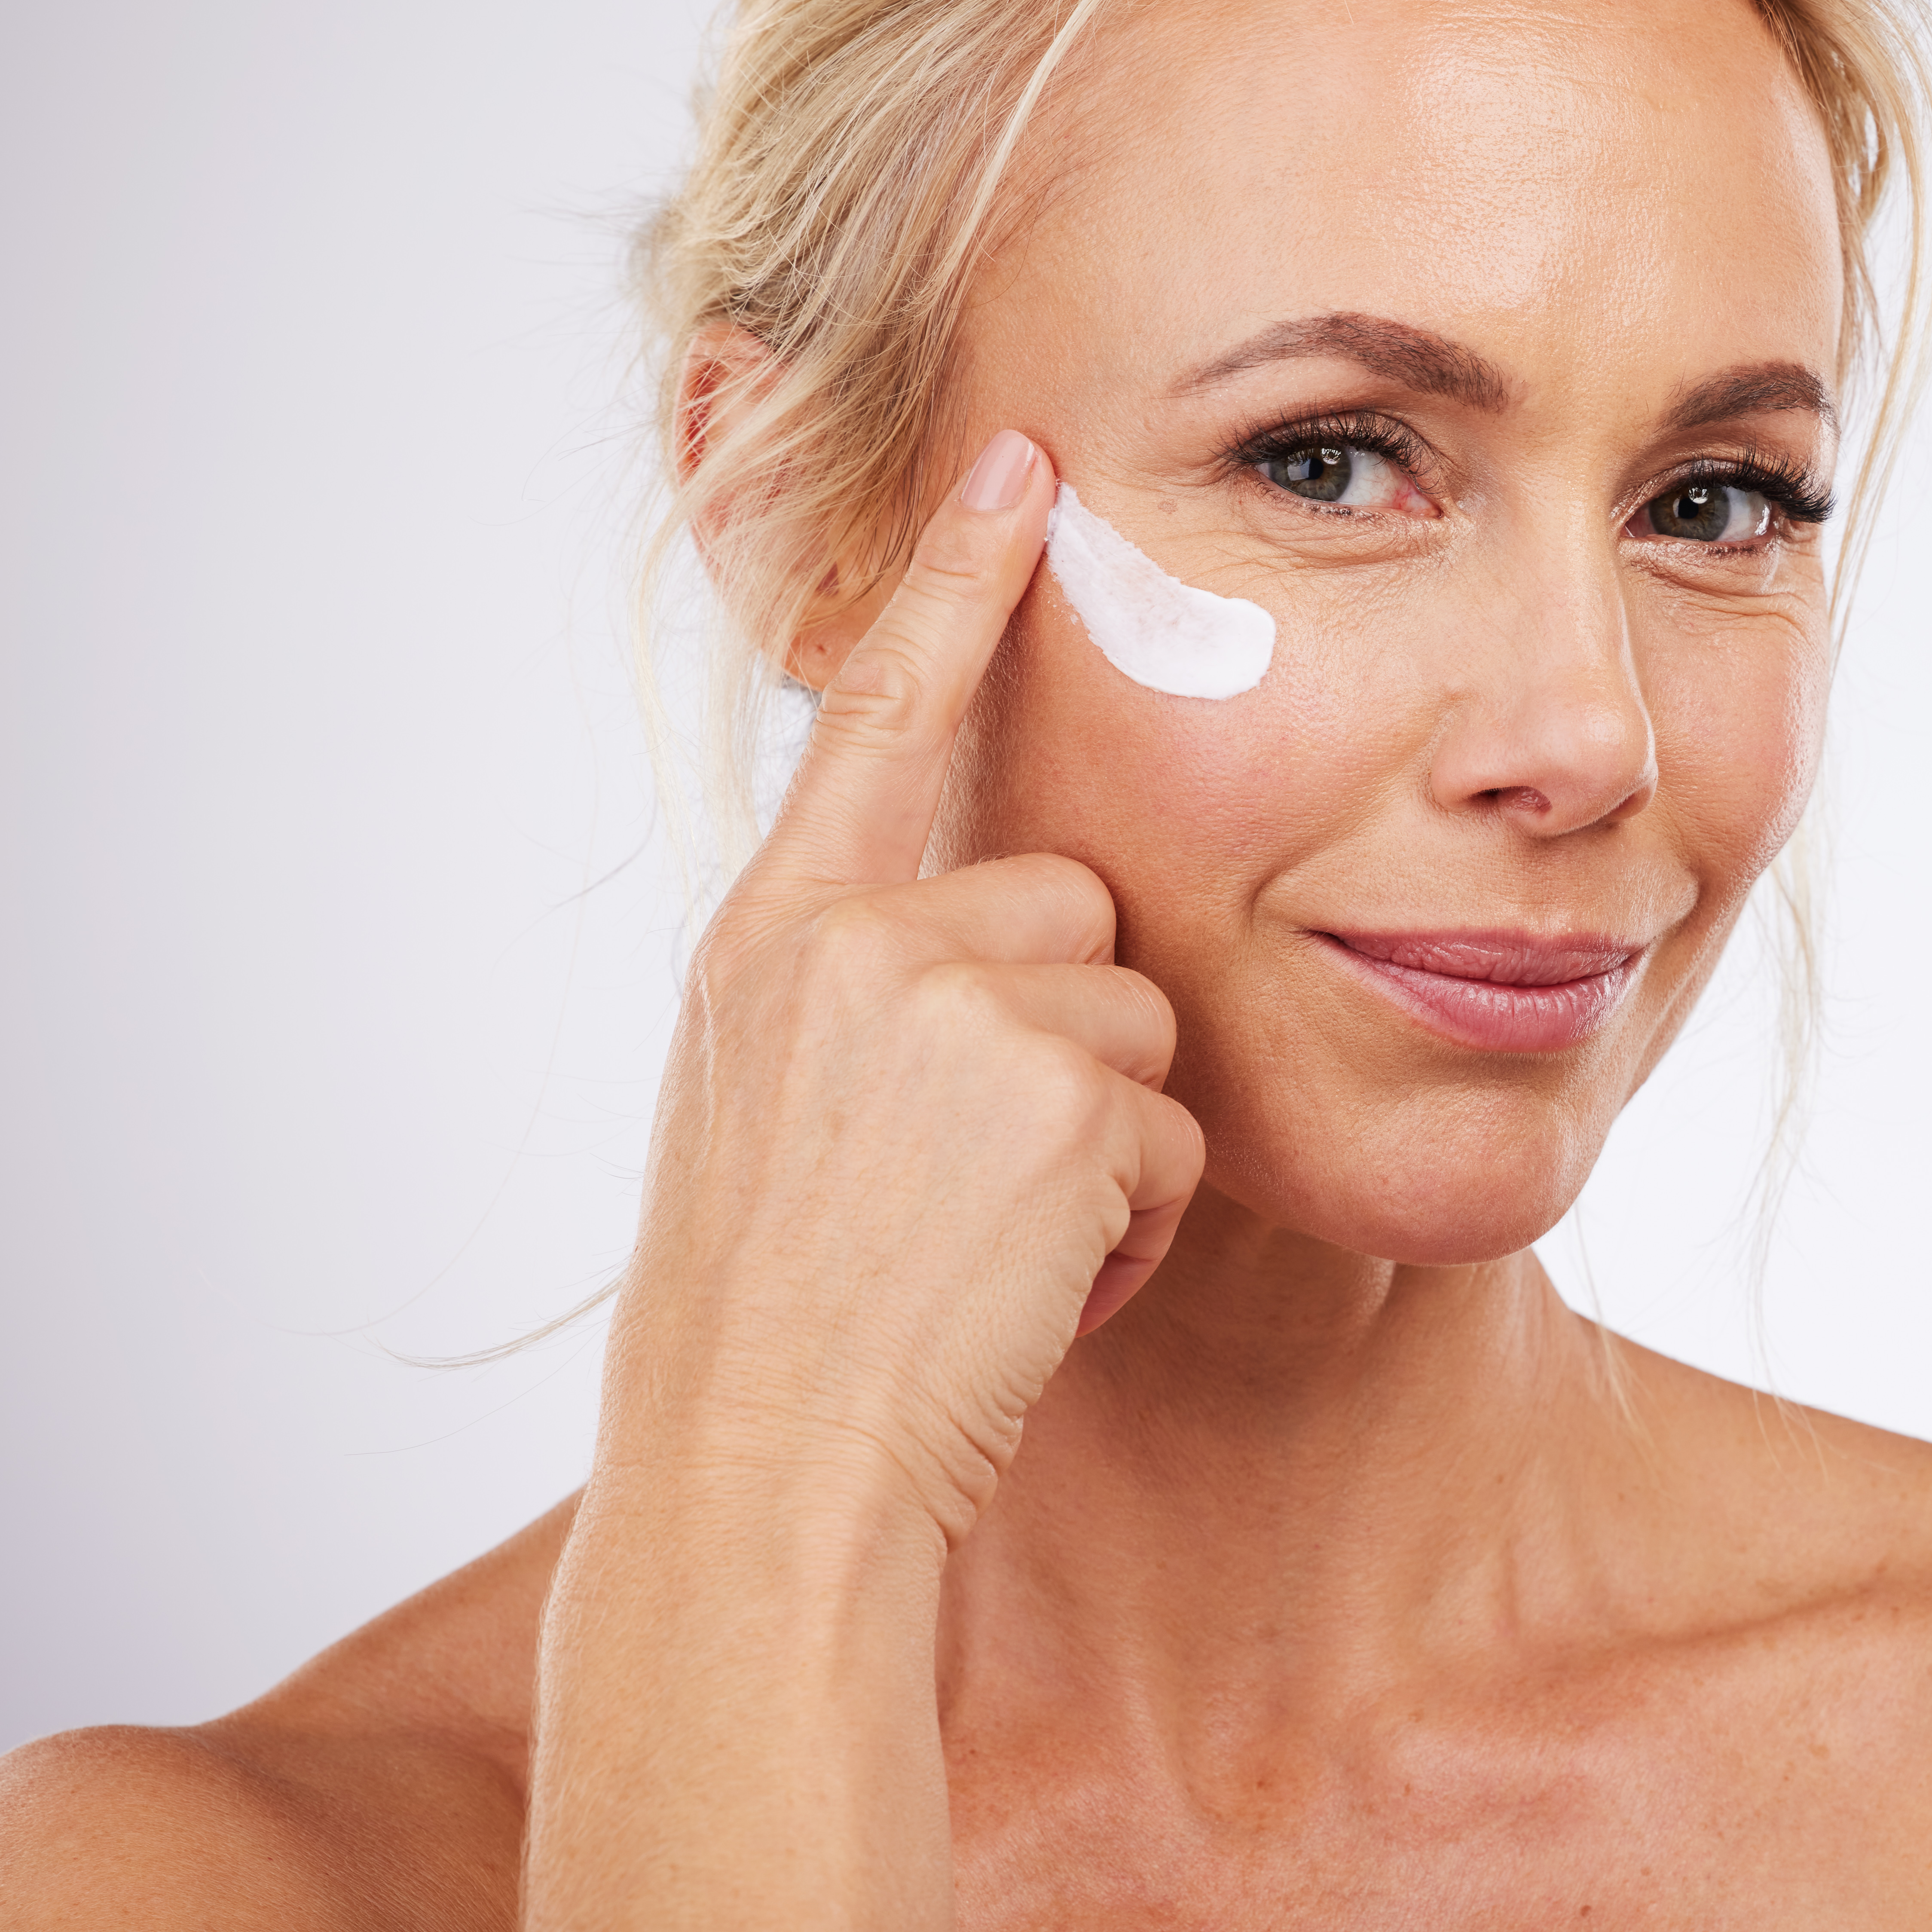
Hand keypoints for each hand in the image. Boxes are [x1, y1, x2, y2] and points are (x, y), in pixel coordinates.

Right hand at [602, 425, 1203, 1541]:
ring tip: (987, 1245)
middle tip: (967, 1182)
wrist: (762, 1469)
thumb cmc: (776, 1312)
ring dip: (1101, 1140)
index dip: (949, 582)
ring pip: (1137, 1019)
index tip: (1014, 462)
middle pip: (1074, 906)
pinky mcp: (1059, 1092)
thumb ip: (861, 989)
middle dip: (1067, 1035)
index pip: (879, 718)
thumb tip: (985, 931)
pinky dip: (1127, 1222)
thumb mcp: (773, 1106)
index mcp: (774, 938)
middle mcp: (854, 945)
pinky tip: (1029, 1289)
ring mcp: (953, 1009)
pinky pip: (1169, 1126)